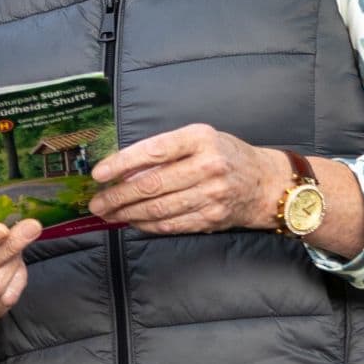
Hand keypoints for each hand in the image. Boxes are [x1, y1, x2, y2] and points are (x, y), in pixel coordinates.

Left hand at [88, 124, 283, 234]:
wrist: (266, 183)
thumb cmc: (225, 155)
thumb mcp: (199, 139)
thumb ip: (164, 150)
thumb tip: (123, 169)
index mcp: (200, 139)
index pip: (153, 151)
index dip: (121, 163)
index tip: (98, 173)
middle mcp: (208, 166)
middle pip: (152, 184)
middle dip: (117, 196)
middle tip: (96, 202)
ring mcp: (212, 195)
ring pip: (159, 208)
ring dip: (127, 213)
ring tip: (108, 213)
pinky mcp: (212, 218)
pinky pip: (172, 225)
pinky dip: (147, 225)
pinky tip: (132, 221)